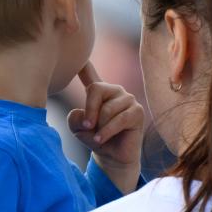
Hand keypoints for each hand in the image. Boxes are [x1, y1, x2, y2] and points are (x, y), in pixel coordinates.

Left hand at [69, 62, 143, 193]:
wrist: (113, 157)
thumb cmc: (95, 139)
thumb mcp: (78, 129)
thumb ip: (74, 119)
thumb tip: (83, 115)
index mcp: (99, 91)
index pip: (90, 74)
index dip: (84, 64)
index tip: (80, 54)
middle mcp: (114, 91)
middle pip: (96, 89)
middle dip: (89, 111)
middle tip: (86, 127)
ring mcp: (128, 99)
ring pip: (107, 109)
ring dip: (100, 127)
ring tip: (99, 136)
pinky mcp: (137, 112)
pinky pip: (119, 120)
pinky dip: (107, 132)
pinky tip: (100, 140)